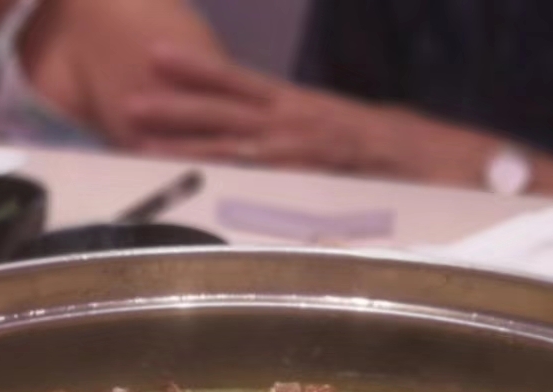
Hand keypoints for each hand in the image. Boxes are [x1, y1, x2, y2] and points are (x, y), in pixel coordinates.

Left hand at [122, 46, 428, 174]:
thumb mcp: (329, 131)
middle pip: (220, 105)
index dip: (196, 67)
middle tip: (127, 96)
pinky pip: (254, 174)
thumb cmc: (376, 151)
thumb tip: (256, 141)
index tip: (156, 56)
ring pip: (227, 138)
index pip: (236, 80)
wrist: (425, 159)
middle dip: (172, 101)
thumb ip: (292, 132)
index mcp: (293, 104)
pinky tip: (189, 175)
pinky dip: (221, 173)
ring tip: (138, 135)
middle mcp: (287, 119)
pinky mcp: (301, 174)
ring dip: (181, 137)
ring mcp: (292, 147)